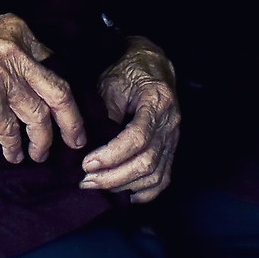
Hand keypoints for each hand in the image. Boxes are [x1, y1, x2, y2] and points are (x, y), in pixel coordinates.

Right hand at [0, 13, 86, 164]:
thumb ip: (16, 46)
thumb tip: (35, 74)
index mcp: (20, 32)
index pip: (53, 65)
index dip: (62, 93)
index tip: (66, 110)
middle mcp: (17, 53)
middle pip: (59, 92)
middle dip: (71, 121)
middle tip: (75, 140)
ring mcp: (3, 76)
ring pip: (37, 116)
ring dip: (42, 141)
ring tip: (39, 154)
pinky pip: (9, 129)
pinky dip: (13, 146)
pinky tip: (14, 154)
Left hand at [83, 37, 179, 201]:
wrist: (151, 64)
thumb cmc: (128, 71)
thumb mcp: (111, 83)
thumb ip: (105, 113)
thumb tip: (90, 146)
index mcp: (158, 102)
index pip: (138, 138)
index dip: (112, 155)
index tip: (87, 163)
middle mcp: (171, 124)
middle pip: (147, 162)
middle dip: (113, 177)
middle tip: (85, 180)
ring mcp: (173, 139)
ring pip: (155, 176)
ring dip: (124, 186)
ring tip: (97, 185)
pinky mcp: (170, 149)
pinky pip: (163, 179)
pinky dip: (143, 192)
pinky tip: (123, 193)